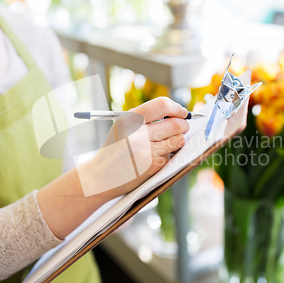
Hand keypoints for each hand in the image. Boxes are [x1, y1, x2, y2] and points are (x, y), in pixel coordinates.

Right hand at [37, 97, 189, 238]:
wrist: (100, 177)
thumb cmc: (115, 149)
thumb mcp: (123, 127)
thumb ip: (146, 118)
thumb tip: (178, 113)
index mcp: (129, 120)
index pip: (161, 105)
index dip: (176, 107)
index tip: (182, 112)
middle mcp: (137, 134)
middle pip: (175, 124)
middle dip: (183, 125)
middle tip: (183, 126)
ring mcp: (145, 151)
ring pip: (177, 141)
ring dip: (178, 140)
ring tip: (168, 142)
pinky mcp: (151, 166)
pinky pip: (171, 156)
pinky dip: (168, 155)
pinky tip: (155, 157)